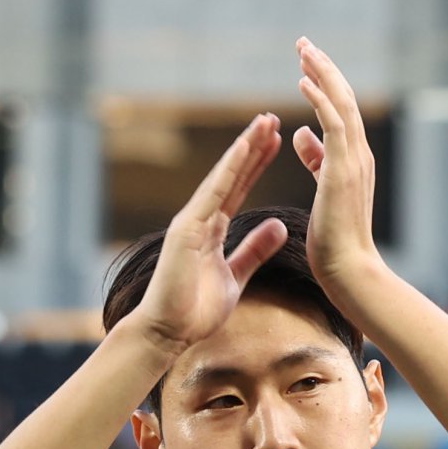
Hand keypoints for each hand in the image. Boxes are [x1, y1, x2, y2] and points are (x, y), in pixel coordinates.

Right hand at [130, 115, 286, 354]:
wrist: (169, 331)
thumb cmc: (196, 309)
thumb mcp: (236, 276)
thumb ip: (255, 250)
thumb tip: (279, 226)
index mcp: (212, 229)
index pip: (239, 189)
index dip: (257, 164)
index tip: (276, 140)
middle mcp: (201, 218)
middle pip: (232, 176)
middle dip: (253, 147)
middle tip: (272, 117)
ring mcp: (192, 221)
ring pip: (223, 177)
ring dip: (244, 148)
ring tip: (263, 122)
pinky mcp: (187, 230)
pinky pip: (213, 195)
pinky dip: (229, 171)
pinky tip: (245, 148)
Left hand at [294, 39, 380, 289]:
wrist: (350, 271)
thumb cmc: (335, 242)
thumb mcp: (323, 190)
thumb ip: (315, 159)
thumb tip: (300, 132)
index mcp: (353, 162)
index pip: (341, 113)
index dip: (325, 85)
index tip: (306, 64)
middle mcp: (359, 156)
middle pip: (344, 100)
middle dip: (324, 68)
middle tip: (303, 44)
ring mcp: (354, 162)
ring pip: (341, 104)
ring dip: (321, 74)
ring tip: (302, 50)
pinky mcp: (343, 170)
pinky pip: (333, 124)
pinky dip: (319, 98)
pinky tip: (302, 80)